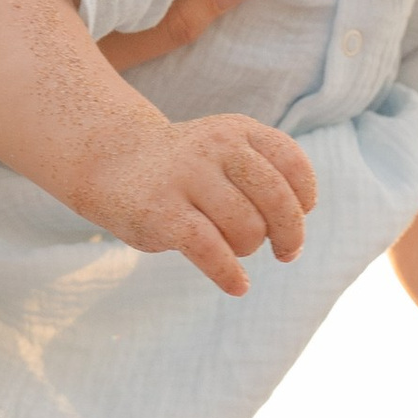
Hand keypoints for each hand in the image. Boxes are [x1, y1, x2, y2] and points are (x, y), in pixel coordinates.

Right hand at [80, 110, 319, 299]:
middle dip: (290, 234)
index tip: (299, 215)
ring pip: (247, 229)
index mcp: (238, 130)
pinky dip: (230, 275)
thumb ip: (266, 181)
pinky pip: (211, 251)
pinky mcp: (161, 212)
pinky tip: (238, 286)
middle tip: (286, 253)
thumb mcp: (227, 155)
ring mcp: (186, 176)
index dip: (304, 199)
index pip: (293, 165)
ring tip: (232, 248)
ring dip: (247, 249)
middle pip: (277, 200)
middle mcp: (215, 145)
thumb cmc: (186, 171)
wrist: (113, 162)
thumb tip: (293, 240)